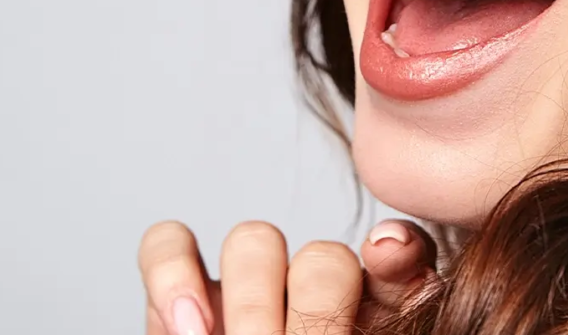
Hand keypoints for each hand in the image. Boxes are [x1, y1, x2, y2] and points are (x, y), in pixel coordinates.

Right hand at [139, 219, 437, 334]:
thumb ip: (376, 327)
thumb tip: (398, 265)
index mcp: (375, 313)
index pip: (398, 260)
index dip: (399, 257)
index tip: (389, 259)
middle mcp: (315, 290)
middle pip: (323, 259)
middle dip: (316, 310)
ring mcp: (250, 287)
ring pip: (254, 242)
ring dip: (253, 301)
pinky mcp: (183, 294)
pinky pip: (168, 245)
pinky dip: (173, 278)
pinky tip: (189, 330)